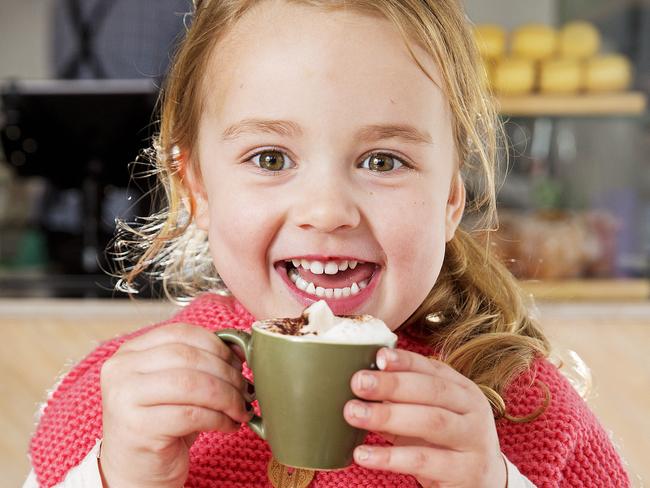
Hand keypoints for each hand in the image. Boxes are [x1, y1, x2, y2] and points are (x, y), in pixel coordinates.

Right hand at [99, 323, 251, 487]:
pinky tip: (229, 425)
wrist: (135, 472)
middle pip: (188, 357)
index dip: (217, 345)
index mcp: (130, 351)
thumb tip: (241, 347)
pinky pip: (191, 415)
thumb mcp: (179, 386)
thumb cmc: (163, 425)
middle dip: (226, 372)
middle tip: (245, 388)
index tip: (238, 362)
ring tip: (240, 408)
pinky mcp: (137, 427)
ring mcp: (125, 398)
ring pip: (192, 384)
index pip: (181, 333)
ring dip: (226, 396)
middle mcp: (121, 369)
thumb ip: (202, 361)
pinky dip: (219, 419)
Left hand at [344, 348, 505, 487]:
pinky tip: (363, 454)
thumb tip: (357, 385)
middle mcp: (472, 410)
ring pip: (431, 422)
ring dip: (388, 416)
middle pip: (432, 391)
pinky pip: (422, 461)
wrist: (485, 482)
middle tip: (358, 383)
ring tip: (353, 413)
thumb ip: (400, 400)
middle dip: (392, 385)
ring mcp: (472, 441)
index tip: (378, 357)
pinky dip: (389, 457)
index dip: (405, 361)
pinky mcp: (464, 472)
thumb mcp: (428, 414)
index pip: (432, 368)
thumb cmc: (445, 442)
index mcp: (462, 389)